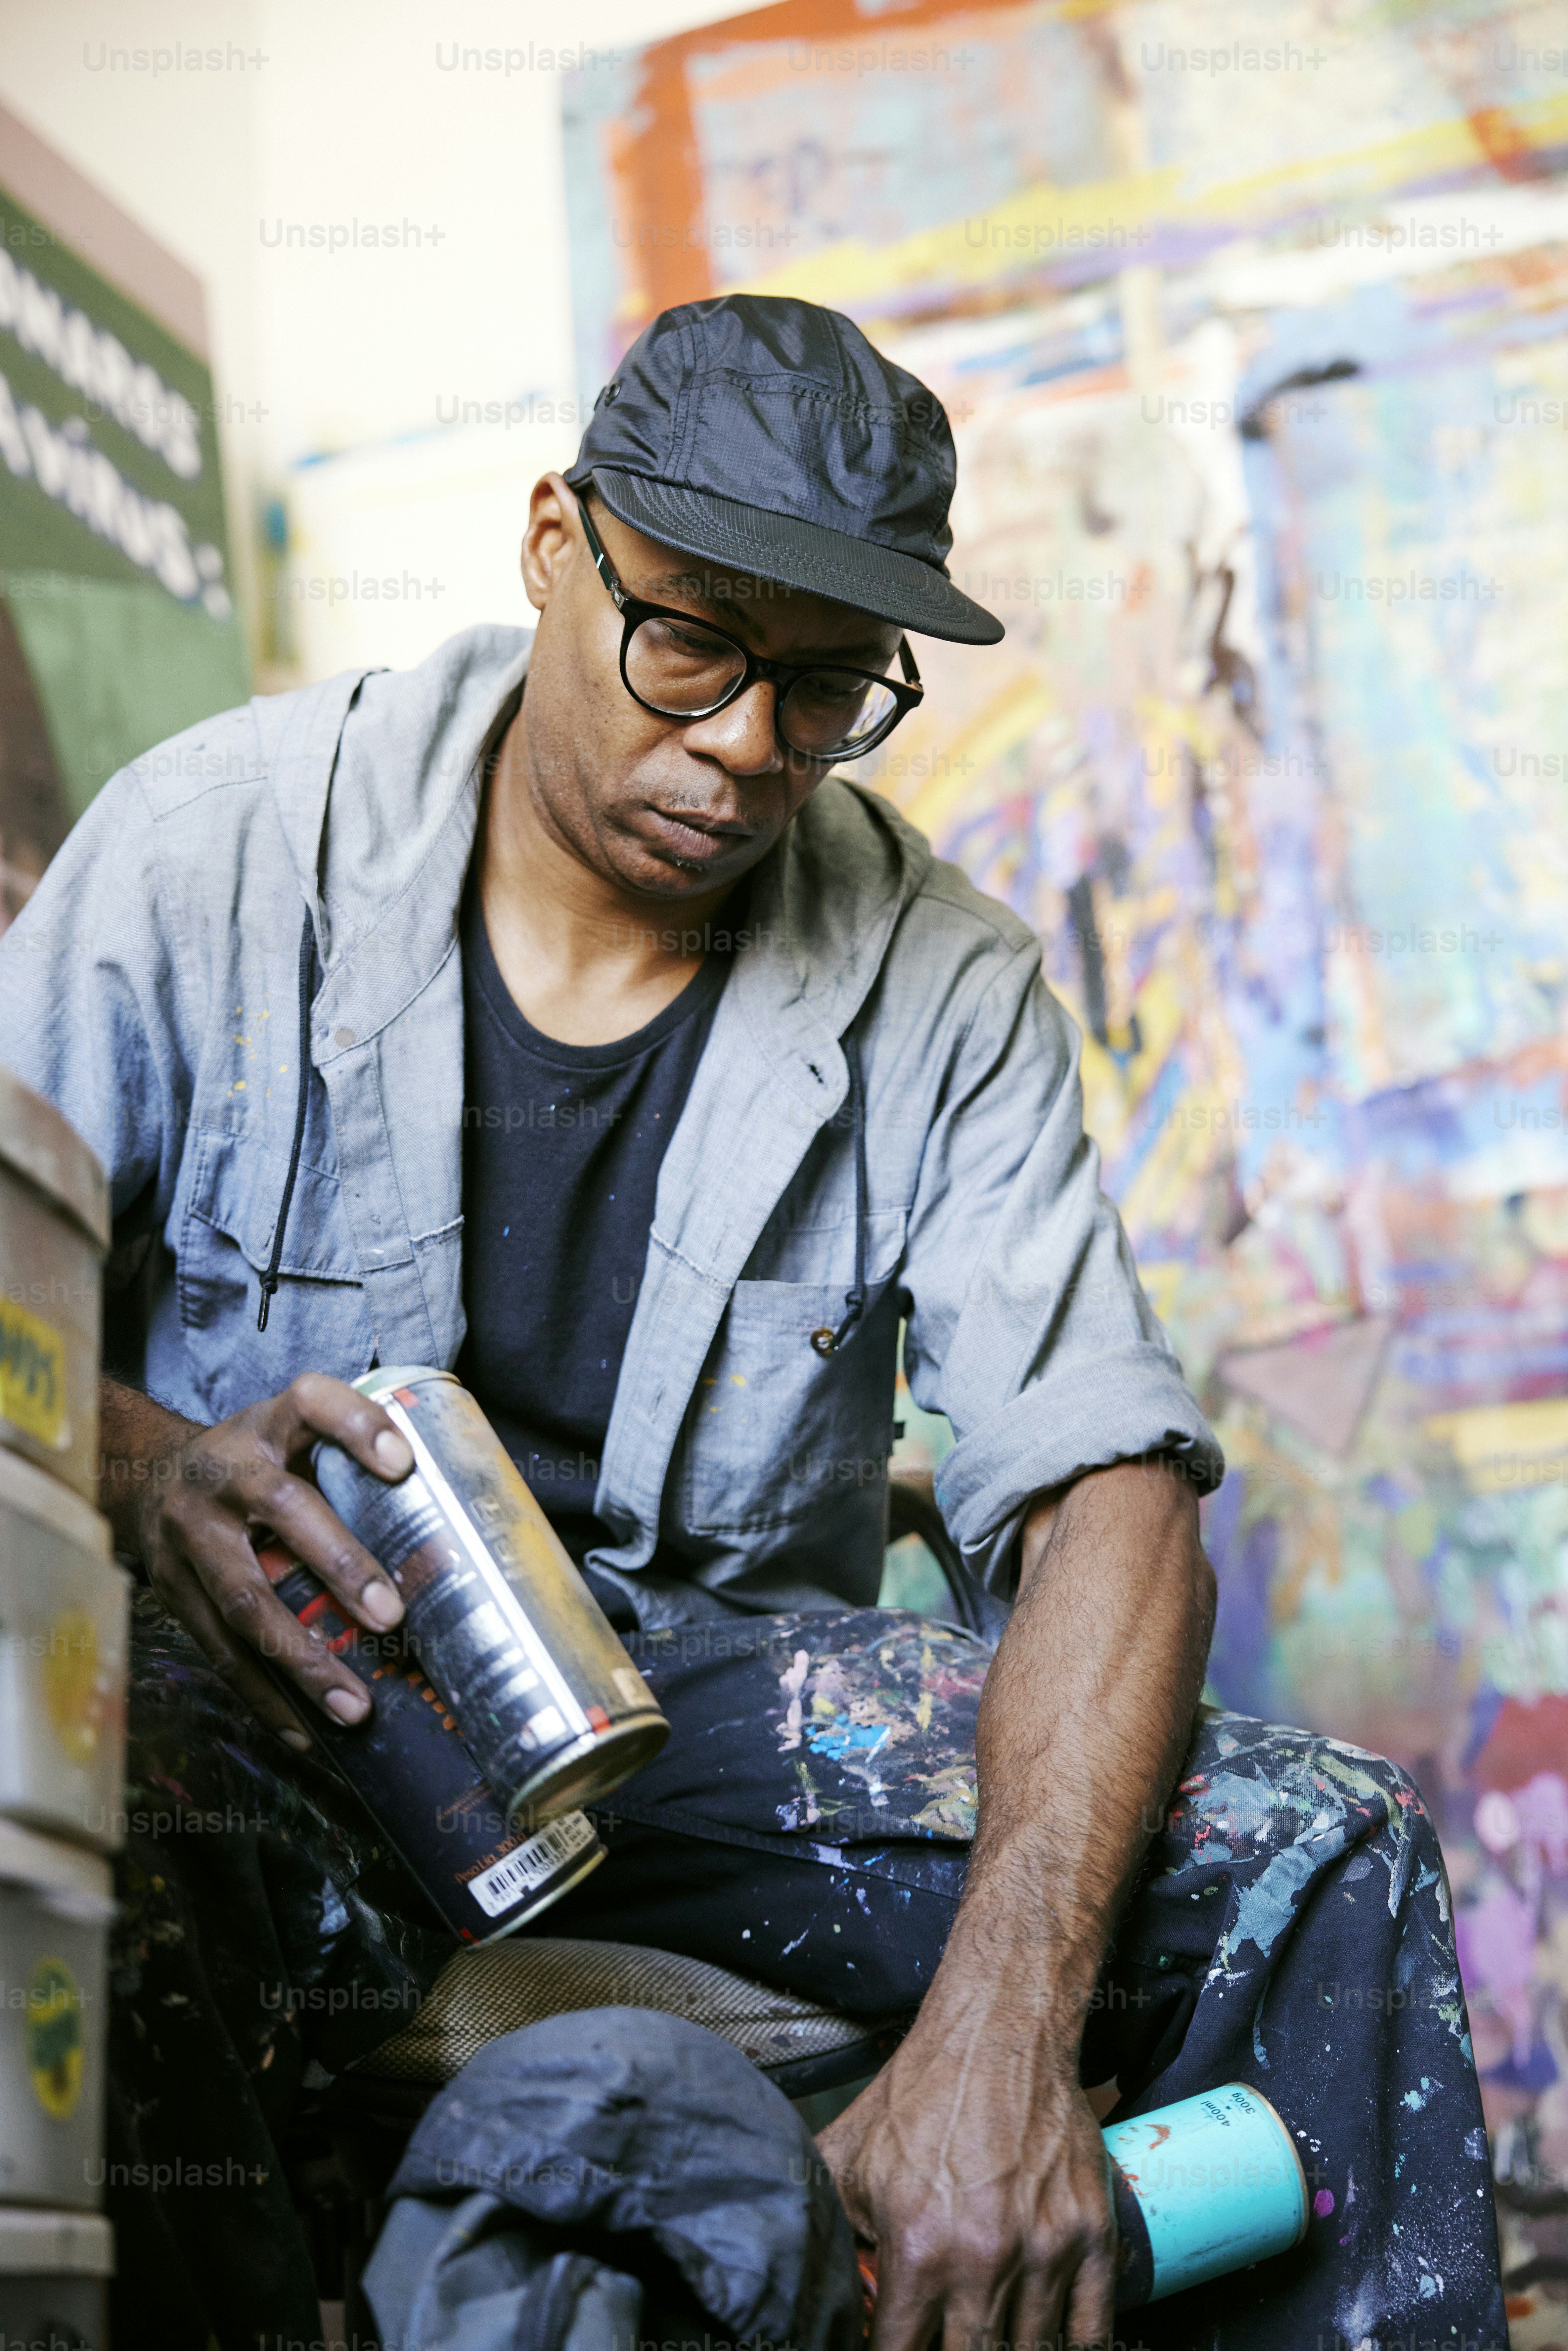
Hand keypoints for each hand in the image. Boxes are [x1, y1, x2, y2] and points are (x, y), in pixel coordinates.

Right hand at [111, 1371, 414, 1746]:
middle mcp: (224, 1473)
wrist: (147, 1478)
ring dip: (302, 1657)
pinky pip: (220, 1652)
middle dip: (340, 1564)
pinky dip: (265, 1698)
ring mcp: (192, 1534)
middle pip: (283, 1509)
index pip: (311, 1403)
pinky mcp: (173, 1591)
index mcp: (266, 1426)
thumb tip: (454, 1515)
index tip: (404, 1462)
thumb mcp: (292, 1436)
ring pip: (248, 1598)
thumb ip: (352, 1459)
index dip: (356, 1427)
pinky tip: (306, 1733)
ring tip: (355, 1707)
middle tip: (393, 1615)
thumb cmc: (254, 1462)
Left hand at [818, 1988, 1115, 2350]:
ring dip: (1007, 2350)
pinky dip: (1070, 2345)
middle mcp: (983, 2258)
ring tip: (986, 2332)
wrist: (997, 2033)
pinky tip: (1044, 2336)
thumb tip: (809, 2276)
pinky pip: (1092, 2329)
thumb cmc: (922, 2094)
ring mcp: (1045, 2249)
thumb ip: (829, 2227)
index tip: (899, 2348)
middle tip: (946, 2337)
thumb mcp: (848, 2158)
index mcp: (918, 2248)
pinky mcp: (1091, 2233)